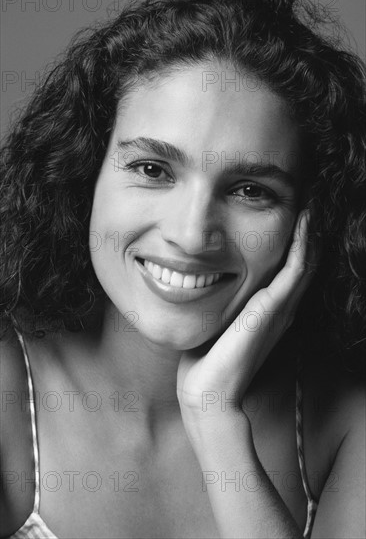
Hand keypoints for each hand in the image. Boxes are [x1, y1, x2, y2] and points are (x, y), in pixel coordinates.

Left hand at [177, 209, 318, 425]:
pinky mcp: (273, 309)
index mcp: (268, 314)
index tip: (289, 220)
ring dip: (308, 235)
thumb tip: (199, 285)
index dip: (293, 247)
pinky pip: (296, 269)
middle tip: (307, 207)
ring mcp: (280, 310)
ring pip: (305, 263)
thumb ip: (220, 307)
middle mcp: (280, 310)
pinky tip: (303, 223)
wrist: (209, 392)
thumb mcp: (217, 325)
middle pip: (302, 265)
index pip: (287, 273)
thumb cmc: (207, 362)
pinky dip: (303, 245)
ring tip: (309, 209)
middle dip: (305, 237)